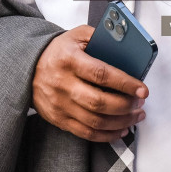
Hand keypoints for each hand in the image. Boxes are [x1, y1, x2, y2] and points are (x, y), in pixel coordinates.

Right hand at [31, 25, 147, 141]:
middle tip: (140, 102)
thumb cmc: (59, 52)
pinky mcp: (59, 119)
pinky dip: (107, 135)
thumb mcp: (77, 36)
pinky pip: (86, 133)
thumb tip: (127, 46)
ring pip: (95, 121)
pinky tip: (121, 129)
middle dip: (126, 105)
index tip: (142, 89)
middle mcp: (63, 84)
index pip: (101, 74)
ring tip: (136, 116)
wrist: (28, 67)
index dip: (125, 83)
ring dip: (122, 122)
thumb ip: (101, 37)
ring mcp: (60, 105)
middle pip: (99, 102)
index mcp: (69, 60)